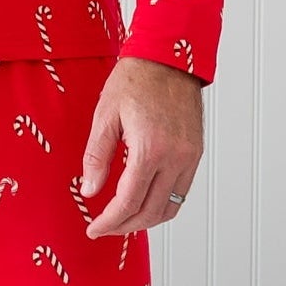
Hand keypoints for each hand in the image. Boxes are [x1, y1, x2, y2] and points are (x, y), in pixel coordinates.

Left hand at [80, 56, 202, 235]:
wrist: (169, 57)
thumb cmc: (135, 80)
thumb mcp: (105, 116)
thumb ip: (96, 157)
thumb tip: (90, 190)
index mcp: (149, 148)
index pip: (129, 201)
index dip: (109, 221)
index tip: (94, 228)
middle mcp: (175, 157)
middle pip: (150, 211)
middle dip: (125, 226)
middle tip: (105, 228)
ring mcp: (189, 157)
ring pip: (170, 207)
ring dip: (146, 220)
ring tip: (123, 221)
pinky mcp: (195, 153)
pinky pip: (181, 192)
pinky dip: (163, 205)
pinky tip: (145, 203)